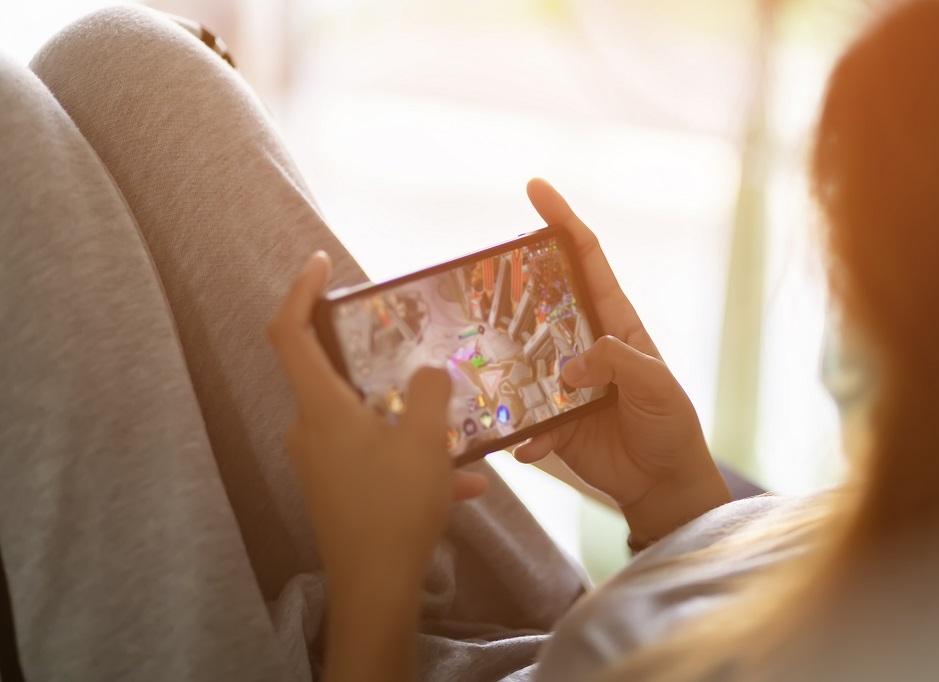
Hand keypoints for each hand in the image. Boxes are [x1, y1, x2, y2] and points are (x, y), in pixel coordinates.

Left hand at [267, 252, 487, 578]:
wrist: (375, 588)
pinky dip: (412, 461)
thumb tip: (426, 373)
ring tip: (457, 433)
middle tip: (409, 346)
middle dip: (374, 359)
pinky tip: (465, 485)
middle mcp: (310, 430)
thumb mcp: (424, 440)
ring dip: (408, 421)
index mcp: (320, 407)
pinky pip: (376, 458)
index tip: (318, 262)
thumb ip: (426, 393)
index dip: (298, 290)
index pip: (288, 333)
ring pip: (365, 421)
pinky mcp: (338, 490)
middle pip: (332, 374)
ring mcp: (322, 463)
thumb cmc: (394, 506)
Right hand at [515, 180, 728, 541]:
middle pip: (540, 302)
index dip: (563, 222)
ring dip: (505, 367)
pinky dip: (523, 434)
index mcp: (615, 323)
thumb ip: (619, 363)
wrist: (660, 482)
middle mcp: (582, 344)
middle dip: (513, 286)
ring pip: (520, 359)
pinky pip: (523, 420)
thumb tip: (570, 364)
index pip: (587, 260)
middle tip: (482, 280)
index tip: (535, 189)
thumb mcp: (658, 386)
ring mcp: (562, 381)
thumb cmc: (669, 425)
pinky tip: (530, 447)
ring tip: (489, 373)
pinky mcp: (550, 419)